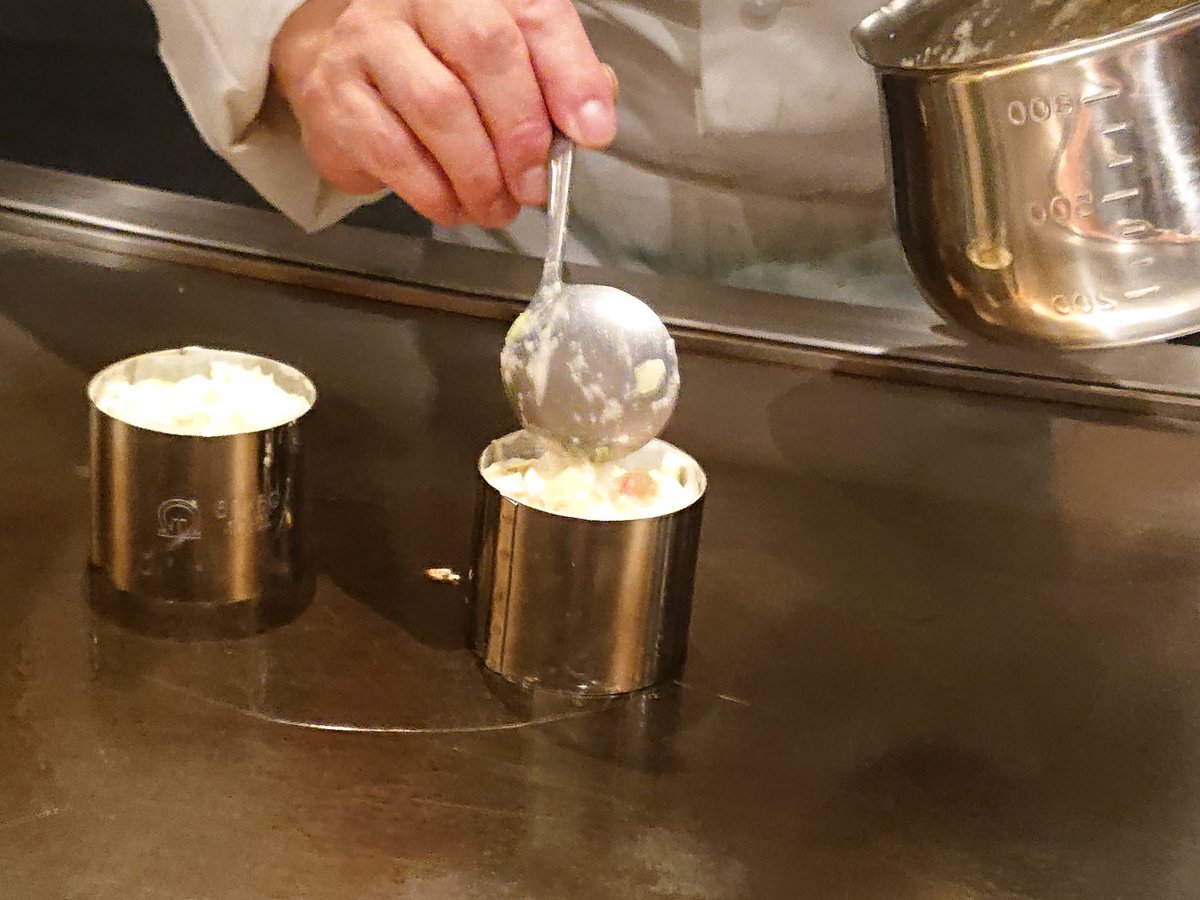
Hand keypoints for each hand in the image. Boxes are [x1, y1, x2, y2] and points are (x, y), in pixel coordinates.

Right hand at [270, 0, 617, 227]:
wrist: (343, 75)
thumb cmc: (438, 70)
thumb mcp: (505, 66)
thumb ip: (555, 80)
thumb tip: (592, 117)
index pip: (533, 11)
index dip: (571, 73)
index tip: (592, 131)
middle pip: (485, 49)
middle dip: (522, 132)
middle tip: (535, 185)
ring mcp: (368, 42)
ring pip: (440, 107)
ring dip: (480, 175)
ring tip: (497, 206)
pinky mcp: (335, 97)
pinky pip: (395, 153)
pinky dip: (435, 194)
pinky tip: (454, 206)